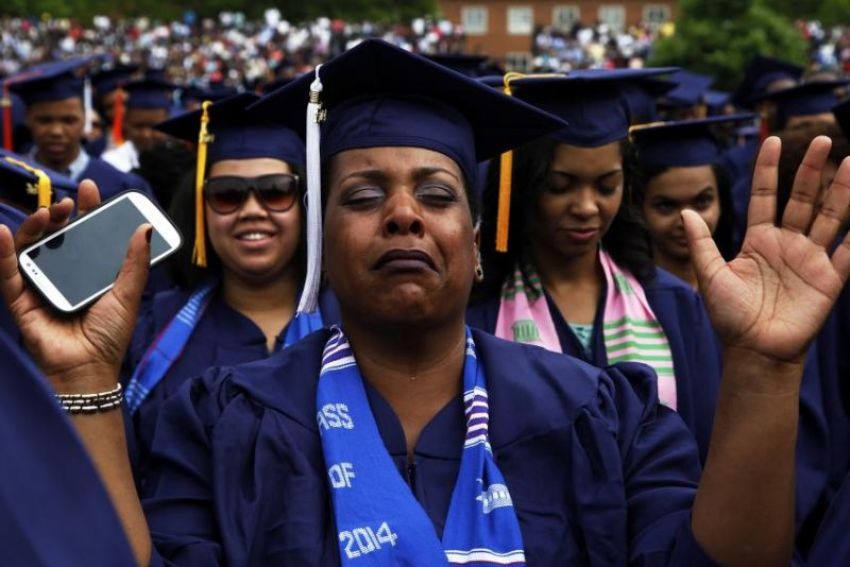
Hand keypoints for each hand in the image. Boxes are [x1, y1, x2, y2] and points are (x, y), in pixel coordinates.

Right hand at [0, 180, 150, 391]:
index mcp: (90, 271)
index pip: (86, 233)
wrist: (89, 368)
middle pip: (56, 235)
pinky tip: (4, 233)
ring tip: (47, 214)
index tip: (88, 187)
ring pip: (31, 247)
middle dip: (60, 214)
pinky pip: (8, 273)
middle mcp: (64, 274)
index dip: (86, 209)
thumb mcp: (128, 294)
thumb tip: (145, 229)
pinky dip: (3, 252)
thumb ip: (136, 262)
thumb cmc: (110, 335)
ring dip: (35, 226)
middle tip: (68, 202)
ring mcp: (41, 285)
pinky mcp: (21, 300)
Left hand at [684, 136, 849, 363]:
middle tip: (822, 139)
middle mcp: (787, 243)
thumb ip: (701, 244)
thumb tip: (685, 211)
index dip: (768, 169)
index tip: (772, 140)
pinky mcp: (829, 279)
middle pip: (802, 199)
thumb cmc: (730, 316)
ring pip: (830, 217)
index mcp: (758, 240)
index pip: (765, 196)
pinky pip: (849, 252)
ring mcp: (810, 259)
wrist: (754, 351)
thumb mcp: (711, 276)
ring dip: (841, 191)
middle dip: (811, 170)